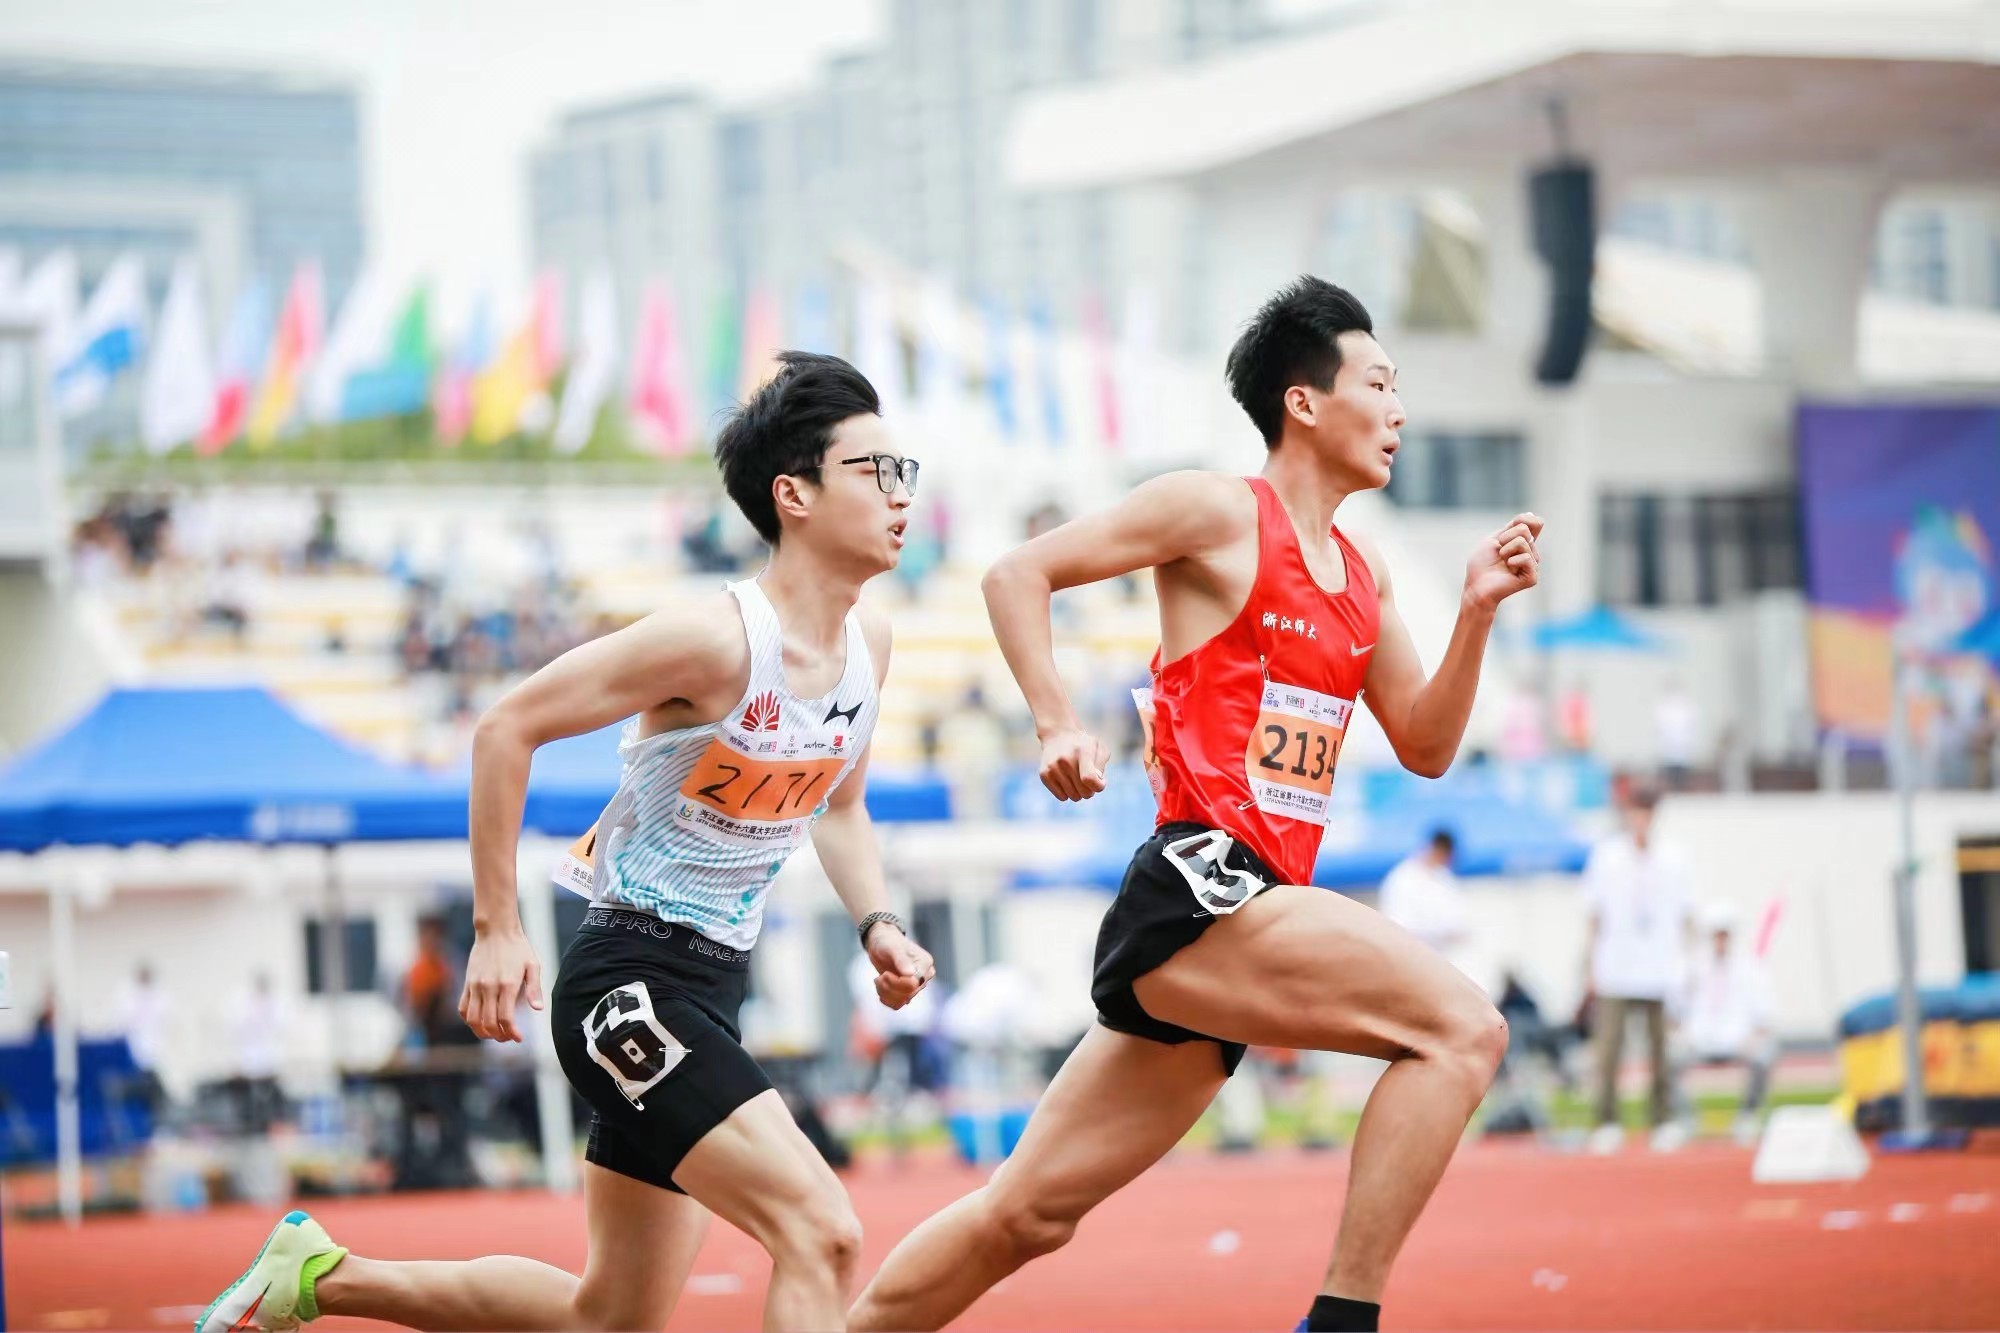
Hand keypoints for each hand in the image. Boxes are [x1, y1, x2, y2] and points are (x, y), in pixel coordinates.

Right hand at [458, 927, 543, 1042]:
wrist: (496, 930)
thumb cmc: (518, 948)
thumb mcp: (533, 965)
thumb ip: (534, 988)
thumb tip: (538, 1009)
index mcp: (507, 985)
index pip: (506, 1019)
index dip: (511, 1033)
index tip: (518, 1038)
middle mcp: (489, 987)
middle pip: (489, 1023)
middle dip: (499, 1036)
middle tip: (507, 1038)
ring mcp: (475, 986)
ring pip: (472, 1019)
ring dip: (482, 1032)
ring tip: (493, 1034)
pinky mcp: (467, 983)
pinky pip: (463, 1008)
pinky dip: (469, 1020)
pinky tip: (479, 1022)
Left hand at [866, 923, 935, 1009]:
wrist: (881, 943)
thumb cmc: (887, 941)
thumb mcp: (892, 947)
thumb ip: (901, 960)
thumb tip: (911, 974)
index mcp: (925, 963)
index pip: (914, 984)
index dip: (897, 983)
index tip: (885, 974)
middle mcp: (924, 976)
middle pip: (909, 994)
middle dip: (890, 988)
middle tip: (879, 977)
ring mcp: (916, 985)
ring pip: (903, 1001)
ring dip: (886, 993)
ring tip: (879, 981)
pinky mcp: (906, 991)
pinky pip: (898, 1004)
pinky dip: (886, 999)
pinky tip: (880, 988)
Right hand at [1038, 726, 1108, 801]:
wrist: (1058, 736)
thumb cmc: (1084, 745)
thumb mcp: (1099, 748)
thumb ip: (1101, 765)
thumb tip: (1097, 780)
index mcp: (1082, 751)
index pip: (1090, 779)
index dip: (1099, 786)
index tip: (1100, 782)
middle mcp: (1065, 760)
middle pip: (1084, 792)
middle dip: (1090, 790)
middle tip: (1088, 780)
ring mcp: (1053, 767)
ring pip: (1074, 796)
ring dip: (1079, 792)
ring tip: (1077, 779)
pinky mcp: (1044, 774)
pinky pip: (1062, 797)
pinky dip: (1067, 793)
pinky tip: (1067, 781)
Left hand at [1464, 512, 1543, 610]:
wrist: (1476, 586)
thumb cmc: (1481, 565)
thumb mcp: (1493, 539)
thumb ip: (1512, 527)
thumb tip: (1531, 513)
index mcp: (1524, 543)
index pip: (1534, 523)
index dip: (1522, 520)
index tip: (1507, 530)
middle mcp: (1531, 553)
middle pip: (1524, 529)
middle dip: (1505, 538)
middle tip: (1498, 554)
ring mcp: (1533, 565)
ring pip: (1523, 542)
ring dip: (1505, 551)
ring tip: (1502, 563)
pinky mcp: (1532, 577)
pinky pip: (1525, 558)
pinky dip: (1511, 561)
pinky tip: (1509, 571)